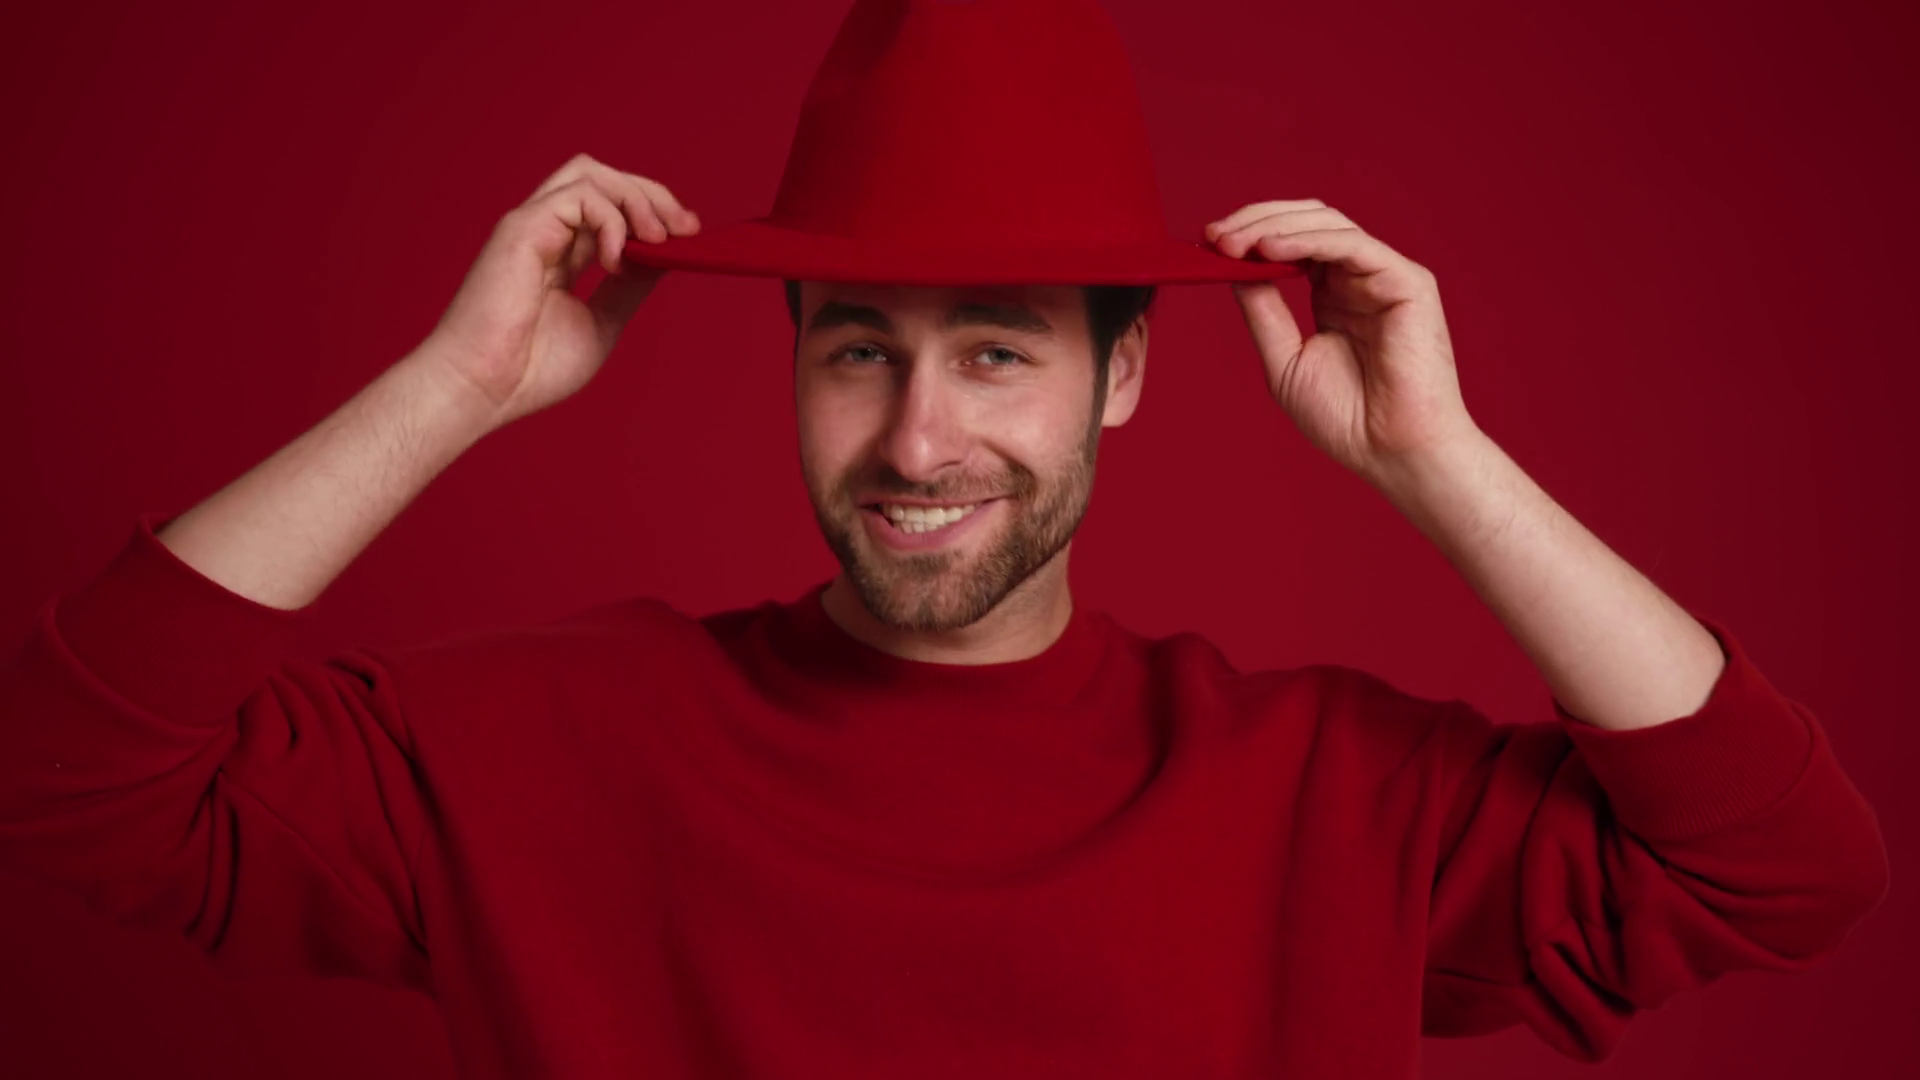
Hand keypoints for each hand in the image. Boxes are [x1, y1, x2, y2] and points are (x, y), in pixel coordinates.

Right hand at [420, 153, 700, 429]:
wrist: (486, 389)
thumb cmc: (531, 369)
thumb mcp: (601, 323)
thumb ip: (629, 287)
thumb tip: (664, 257)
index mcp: (562, 253)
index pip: (611, 207)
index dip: (653, 211)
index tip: (690, 235)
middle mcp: (545, 231)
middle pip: (604, 177)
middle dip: (652, 194)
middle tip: (686, 228)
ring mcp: (532, 225)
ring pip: (591, 173)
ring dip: (636, 198)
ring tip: (659, 237)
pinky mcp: (522, 227)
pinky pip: (579, 195)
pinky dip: (610, 219)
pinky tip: (616, 260)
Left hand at [1205, 200, 1477, 482]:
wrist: (1390, 453)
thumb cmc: (1346, 419)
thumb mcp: (1286, 359)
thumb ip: (1264, 311)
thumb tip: (1233, 268)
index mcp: (1333, 294)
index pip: (1291, 242)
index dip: (1250, 234)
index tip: (1208, 242)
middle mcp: (1359, 278)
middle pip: (1307, 222)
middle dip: (1256, 221)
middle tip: (1215, 236)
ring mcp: (1385, 276)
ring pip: (1328, 224)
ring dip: (1274, 225)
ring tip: (1236, 242)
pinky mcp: (1407, 282)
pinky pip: (1353, 245)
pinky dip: (1308, 240)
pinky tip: (1271, 248)